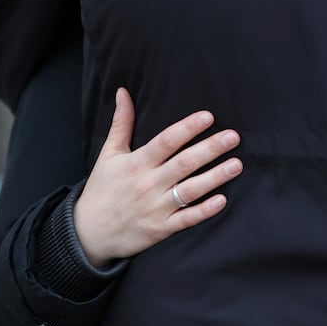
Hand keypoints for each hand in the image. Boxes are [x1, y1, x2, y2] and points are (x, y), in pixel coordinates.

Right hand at [73, 89, 242, 267]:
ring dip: (215, 177)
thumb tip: (123, 92)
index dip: (187, 128)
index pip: (166, 142)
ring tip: (236, 164)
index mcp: (136, 163)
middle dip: (210, 149)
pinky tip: (223, 200)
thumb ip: (121, 123)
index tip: (208, 117)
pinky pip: (187, 219)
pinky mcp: (161, 229)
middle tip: (233, 137)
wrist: (90, 232)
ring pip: (190, 190)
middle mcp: (148, 184)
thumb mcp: (108, 154)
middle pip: (184, 163)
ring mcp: (156, 208)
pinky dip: (204, 211)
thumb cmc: (102, 189)